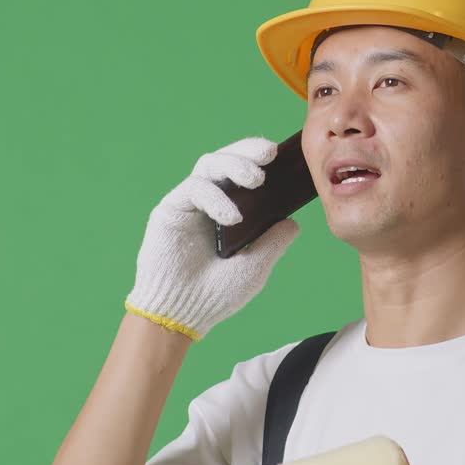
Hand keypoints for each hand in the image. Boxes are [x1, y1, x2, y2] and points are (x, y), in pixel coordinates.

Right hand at [124, 137, 299, 340]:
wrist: (183, 314)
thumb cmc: (217, 294)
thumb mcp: (256, 267)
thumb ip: (274, 241)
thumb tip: (293, 221)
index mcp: (229, 209)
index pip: (243, 172)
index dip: (259, 157)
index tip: (282, 154)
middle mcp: (208, 200)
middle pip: (225, 158)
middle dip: (248, 150)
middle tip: (269, 153)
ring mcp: (188, 203)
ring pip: (209, 165)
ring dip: (234, 165)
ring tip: (256, 180)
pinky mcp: (171, 209)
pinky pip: (194, 189)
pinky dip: (216, 198)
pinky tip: (231, 217)